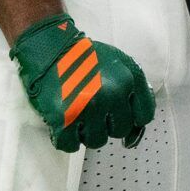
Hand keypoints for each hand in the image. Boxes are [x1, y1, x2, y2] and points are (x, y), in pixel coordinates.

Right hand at [10, 14, 154, 151]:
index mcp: (127, 79)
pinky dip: (66, 139)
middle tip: (92, 108)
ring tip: (76, 113)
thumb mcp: (119, 61)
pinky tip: (64, 124)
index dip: (129, 116)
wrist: (47, 45)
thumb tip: (137, 127)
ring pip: (96, 141)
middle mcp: (111, 95)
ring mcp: (87, 108)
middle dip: (107, 123)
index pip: (142, 117)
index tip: (117, 114)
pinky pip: (70, 145)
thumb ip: (136, 88)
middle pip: (118, 131)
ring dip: (86, 132)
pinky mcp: (63, 118)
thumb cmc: (82, 55)